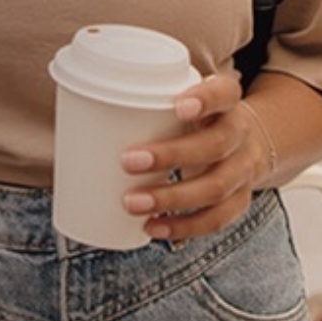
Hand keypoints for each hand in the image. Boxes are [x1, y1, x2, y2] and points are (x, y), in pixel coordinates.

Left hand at [117, 73, 269, 241]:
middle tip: (127, 160)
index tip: (177, 106)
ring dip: (171, 198)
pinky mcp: (239, 200)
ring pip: (217, 187)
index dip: (206, 99)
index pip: (225, 93)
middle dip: (172, 155)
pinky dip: (183, 227)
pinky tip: (152, 227)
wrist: (248, 143)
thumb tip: (73, 104)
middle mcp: (240, 135)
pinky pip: (217, 219)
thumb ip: (149, 102)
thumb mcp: (188, 101)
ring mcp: (244, 170)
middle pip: (216, 145)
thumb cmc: (199, 120)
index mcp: (227, 103)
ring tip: (131, 203)